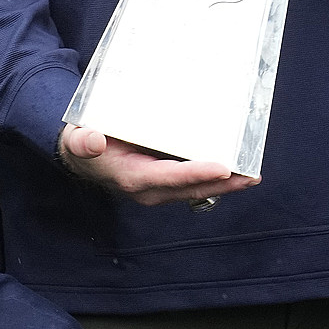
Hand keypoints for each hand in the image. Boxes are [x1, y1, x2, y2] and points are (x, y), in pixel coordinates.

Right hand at [56, 125, 260, 205]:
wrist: (80, 158)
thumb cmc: (82, 145)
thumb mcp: (77, 140)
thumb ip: (83, 141)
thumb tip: (93, 141)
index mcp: (132, 177)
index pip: (170, 177)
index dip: (197, 173)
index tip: (223, 168)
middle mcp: (150, 189)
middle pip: (192, 188)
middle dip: (224, 184)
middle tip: (251, 175)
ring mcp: (158, 188)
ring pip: (196, 188)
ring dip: (225, 184)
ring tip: (251, 174)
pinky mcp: (164, 182)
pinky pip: (193, 182)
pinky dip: (214, 177)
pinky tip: (233, 168)